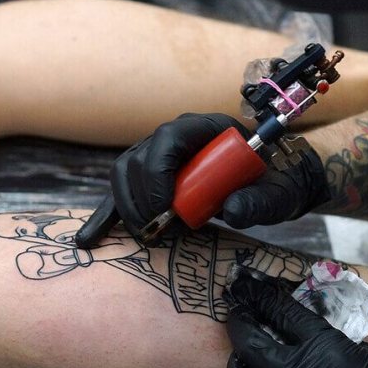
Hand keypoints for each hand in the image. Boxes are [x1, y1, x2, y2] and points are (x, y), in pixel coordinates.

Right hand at [76, 113, 329, 246]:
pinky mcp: (153, 178)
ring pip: (124, 173)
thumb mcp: (277, 193)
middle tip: (155, 231)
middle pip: (138, 158)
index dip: (158, 172)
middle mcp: (177, 137)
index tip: (166, 209)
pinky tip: (90, 239)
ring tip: (146, 235)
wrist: (272, 184)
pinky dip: (107, 215)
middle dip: (140, 197)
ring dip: (127, 207)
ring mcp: (160, 156)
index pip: (167, 139)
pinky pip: (123, 192)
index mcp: (205, 128)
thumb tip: (232, 210)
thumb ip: (261, 200)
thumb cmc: (275, 183)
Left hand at [224, 271, 367, 367]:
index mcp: (323, 346)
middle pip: (251, 341)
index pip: (280, 312)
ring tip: (240, 348)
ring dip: (237, 359)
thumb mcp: (357, 348)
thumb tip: (293, 323)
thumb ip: (321, 336)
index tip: (249, 287)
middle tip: (236, 309)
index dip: (261, 296)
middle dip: (239, 320)